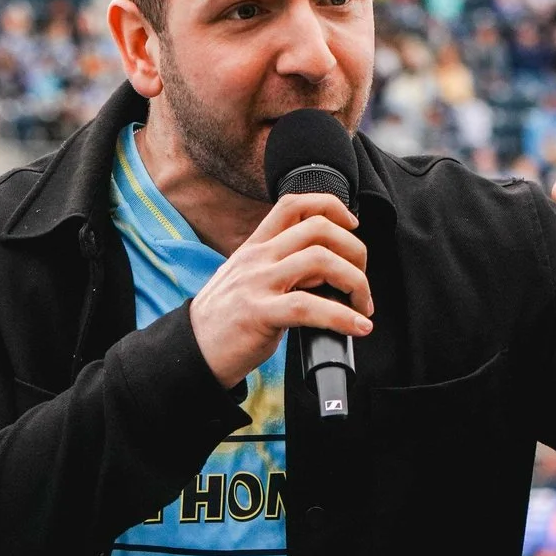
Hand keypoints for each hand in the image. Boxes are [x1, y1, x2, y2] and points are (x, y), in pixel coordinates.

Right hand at [188, 190, 372, 386]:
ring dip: (356, 283)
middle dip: (355, 251)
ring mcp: (257, 283)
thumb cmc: (225, 321)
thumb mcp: (248, 280)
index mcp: (255, 247)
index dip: (331, 207)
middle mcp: (257, 258)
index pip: (294, 204)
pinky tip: (357, 327)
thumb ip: (282, 269)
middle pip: (319, 229)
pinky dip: (343, 317)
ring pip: (320, 261)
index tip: (351, 227)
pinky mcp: (259, 313)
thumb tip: (328, 273)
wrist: (193, 352)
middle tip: (360, 281)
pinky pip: (310, 307)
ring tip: (362, 306)